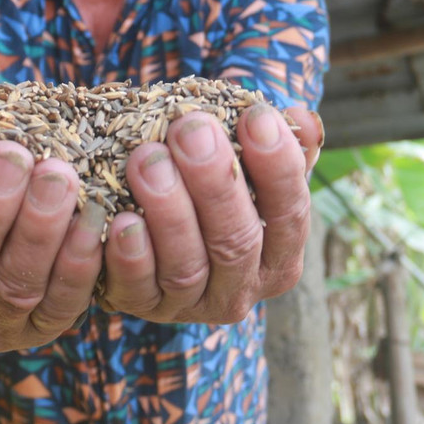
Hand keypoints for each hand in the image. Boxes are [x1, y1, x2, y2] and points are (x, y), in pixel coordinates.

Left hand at [100, 104, 322, 323]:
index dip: (276, 166)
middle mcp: (241, 288)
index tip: (255, 117)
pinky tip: (120, 220)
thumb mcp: (251, 168)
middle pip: (236, 241)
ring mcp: (191, 304)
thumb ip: (281, 143)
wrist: (149, 239)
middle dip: (213, 181)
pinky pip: (138, 288)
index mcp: (279, 256)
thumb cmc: (212, 191)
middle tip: (189, 129)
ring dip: (168, 212)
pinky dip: (131, 257)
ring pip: (187, 267)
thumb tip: (303, 118)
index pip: (290, 214)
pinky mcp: (144, 307)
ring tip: (147, 160)